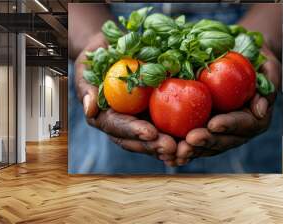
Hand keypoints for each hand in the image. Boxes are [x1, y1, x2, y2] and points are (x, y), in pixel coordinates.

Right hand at [74, 32, 176, 162]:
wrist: (112, 47)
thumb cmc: (96, 56)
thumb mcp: (86, 67)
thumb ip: (86, 88)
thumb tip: (90, 110)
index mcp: (105, 117)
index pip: (117, 127)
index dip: (133, 131)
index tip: (149, 133)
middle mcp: (124, 124)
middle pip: (138, 140)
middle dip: (155, 145)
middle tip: (172, 147)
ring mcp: (141, 120)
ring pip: (155, 140)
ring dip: (171, 145)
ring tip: (186, 149)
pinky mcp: (157, 115)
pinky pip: (169, 127)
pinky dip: (181, 134)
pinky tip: (196, 137)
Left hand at [174, 45, 281, 165]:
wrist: (241, 59)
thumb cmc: (256, 58)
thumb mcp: (267, 64)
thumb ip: (270, 80)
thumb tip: (261, 109)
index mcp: (255, 117)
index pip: (244, 124)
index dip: (229, 125)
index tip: (213, 124)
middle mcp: (239, 130)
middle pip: (224, 140)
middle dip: (207, 141)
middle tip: (190, 140)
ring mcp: (221, 133)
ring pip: (207, 146)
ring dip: (192, 149)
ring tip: (176, 149)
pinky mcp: (205, 130)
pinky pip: (194, 141)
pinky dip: (181, 145)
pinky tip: (167, 149)